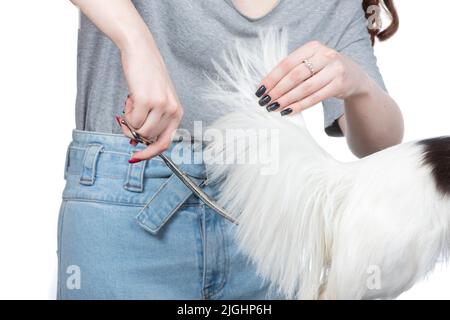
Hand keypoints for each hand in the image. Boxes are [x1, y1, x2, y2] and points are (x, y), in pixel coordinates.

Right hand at [118, 37, 182, 161]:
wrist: (141, 51)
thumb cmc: (147, 76)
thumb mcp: (156, 100)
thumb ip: (151, 122)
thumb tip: (136, 143)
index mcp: (177, 112)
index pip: (166, 143)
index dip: (150, 153)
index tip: (136, 157)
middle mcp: (173, 111)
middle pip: (149, 139)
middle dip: (134, 132)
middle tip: (128, 117)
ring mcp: (161, 106)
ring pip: (140, 132)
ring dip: (130, 122)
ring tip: (131, 104)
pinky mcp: (147, 100)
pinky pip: (132, 121)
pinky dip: (126, 113)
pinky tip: (129, 98)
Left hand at [255, 41, 368, 114]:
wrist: (355, 77)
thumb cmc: (324, 70)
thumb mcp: (311, 63)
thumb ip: (293, 70)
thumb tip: (266, 87)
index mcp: (313, 46)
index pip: (287, 63)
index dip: (271, 78)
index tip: (260, 90)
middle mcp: (325, 55)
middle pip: (295, 75)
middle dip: (277, 90)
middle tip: (265, 101)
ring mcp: (334, 69)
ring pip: (305, 88)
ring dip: (287, 100)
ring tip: (273, 107)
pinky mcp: (340, 84)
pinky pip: (315, 97)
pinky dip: (299, 106)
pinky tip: (288, 111)